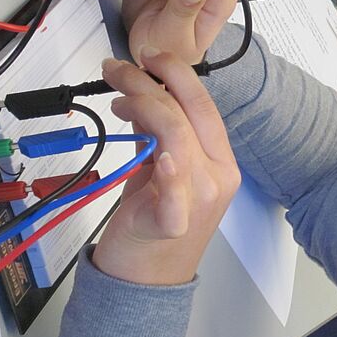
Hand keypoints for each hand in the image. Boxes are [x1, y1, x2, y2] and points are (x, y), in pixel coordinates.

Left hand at [92, 48, 240, 284]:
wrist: (146, 281)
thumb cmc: (153, 224)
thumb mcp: (161, 170)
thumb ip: (158, 137)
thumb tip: (138, 97)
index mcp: (220, 162)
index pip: (203, 106)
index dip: (176, 75)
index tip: (148, 56)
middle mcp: (218, 176)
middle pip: (189, 116)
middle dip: (151, 82)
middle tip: (117, 69)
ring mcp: (200, 200)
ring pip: (177, 138)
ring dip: (142, 106)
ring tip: (115, 98)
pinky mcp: (174, 223)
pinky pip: (177, 195)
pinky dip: (171, 175)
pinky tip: (164, 160)